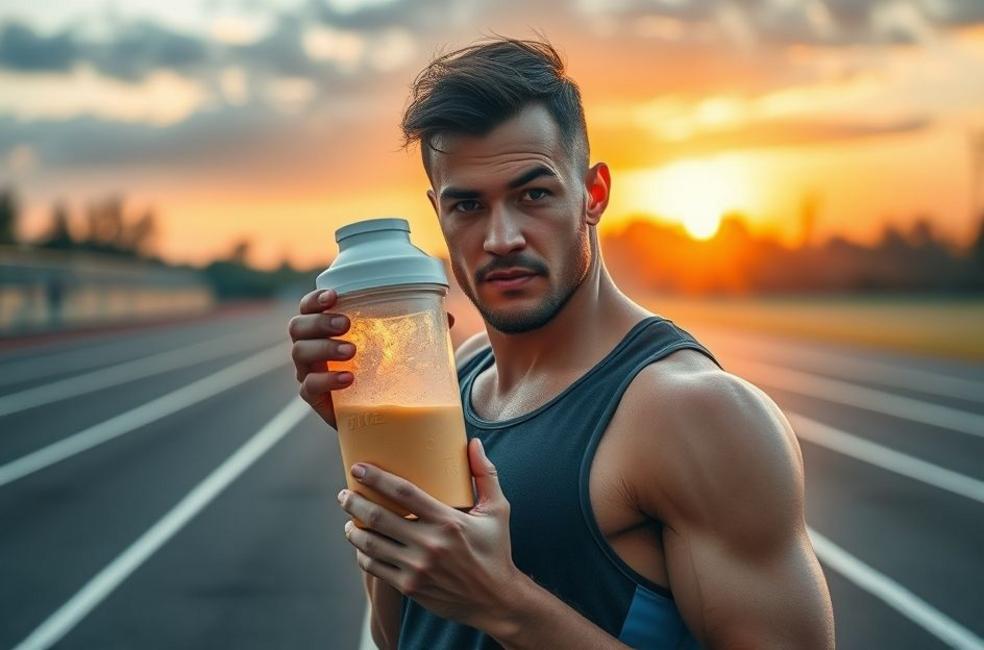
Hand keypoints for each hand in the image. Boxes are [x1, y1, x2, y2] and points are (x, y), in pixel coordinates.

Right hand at [288, 288, 455, 427]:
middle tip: (347, 324)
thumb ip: (418, 331)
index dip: (315, 298)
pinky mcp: (315, 398)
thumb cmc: (384, 371)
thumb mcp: (399, 349)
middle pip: (298, 326)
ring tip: (353, 351)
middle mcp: (312, 347)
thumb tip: (448, 317)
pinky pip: (309, 387)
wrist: (379, 415)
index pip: (310, 307)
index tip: (334, 295)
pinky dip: (327, 379)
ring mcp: (310, 372)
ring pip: (300, 352)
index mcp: (327, 328)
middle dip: (319, 321)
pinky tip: (348, 378)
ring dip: (325, 347)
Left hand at [338, 437, 519, 628]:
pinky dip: (363, 554)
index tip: (359, 468)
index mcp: (448, 521)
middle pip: (378, 517)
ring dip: (352, 529)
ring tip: (348, 519)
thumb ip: (486, 474)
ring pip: (370, 544)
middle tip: (344, 494)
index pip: (404, 492)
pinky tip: (361, 546)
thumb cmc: (495, 550)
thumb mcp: (497, 510)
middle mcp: (429, 544)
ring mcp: (416, 568)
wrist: (495, 600)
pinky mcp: (409, 587)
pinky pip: (375, 568)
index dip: (376, 478)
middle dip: (354, 502)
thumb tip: (473, 443)